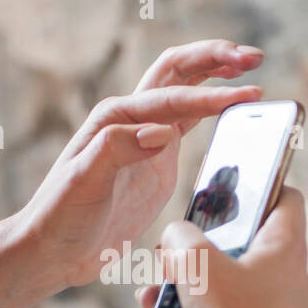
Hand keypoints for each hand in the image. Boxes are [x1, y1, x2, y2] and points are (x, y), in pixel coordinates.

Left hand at [15, 40, 265, 288]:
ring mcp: (148, 140)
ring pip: (188, 92)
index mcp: (117, 119)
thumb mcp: (85, 181)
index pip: (173, 96)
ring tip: (251, 68)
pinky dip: (214, 109)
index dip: (211, 94)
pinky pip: (191, 123)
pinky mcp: (159, 162)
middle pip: (179, 72)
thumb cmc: (62, 216)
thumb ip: (119, 149)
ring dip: (218, 75)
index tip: (245, 96)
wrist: (54, 249)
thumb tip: (163, 132)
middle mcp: (133, 121)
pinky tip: (234, 107)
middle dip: (216, 58)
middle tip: (253, 58)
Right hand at [126, 187, 307, 307]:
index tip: (236, 185)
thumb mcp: (192, 259)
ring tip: (148, 302)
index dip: (262, 188)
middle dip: (199, 258)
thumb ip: (180, 237)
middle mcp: (293, 292)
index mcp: (289, 255)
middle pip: (245, 260)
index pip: (287, 205)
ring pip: (226, 305)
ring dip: (182, 302)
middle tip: (169, 258)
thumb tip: (177, 240)